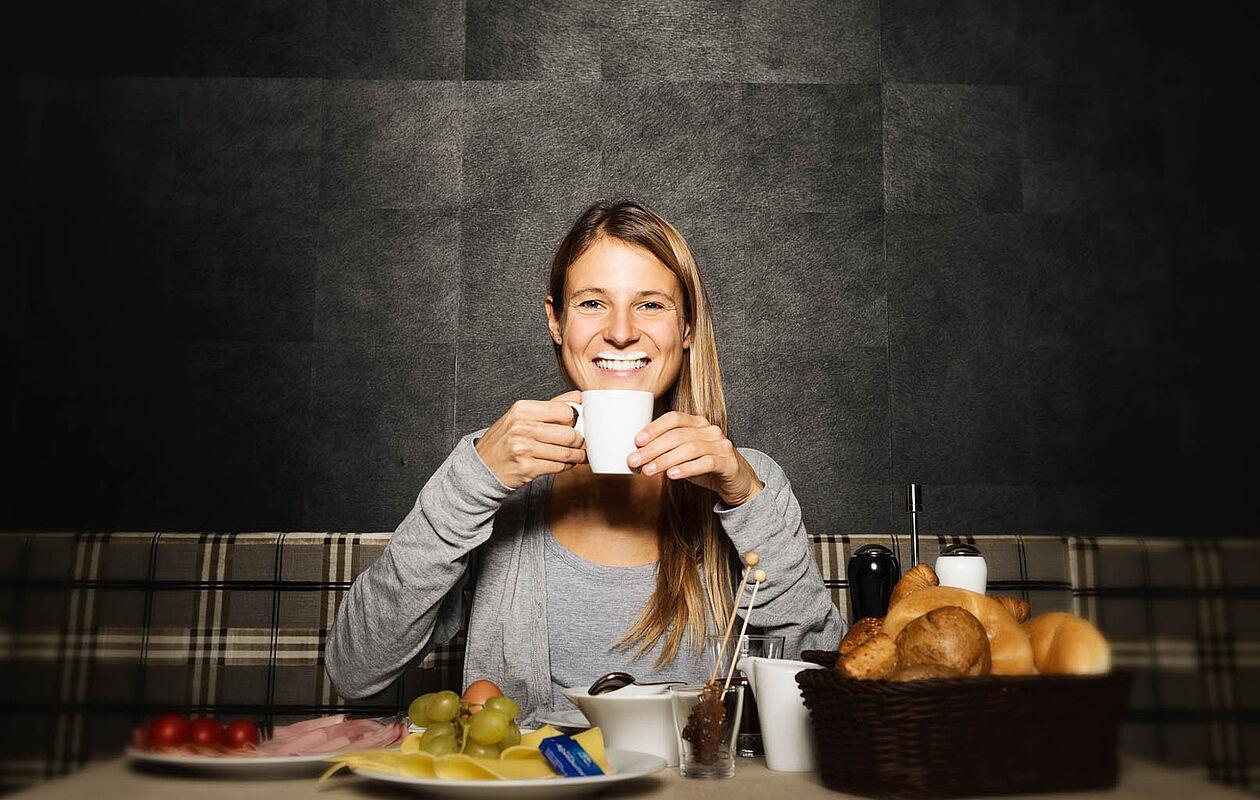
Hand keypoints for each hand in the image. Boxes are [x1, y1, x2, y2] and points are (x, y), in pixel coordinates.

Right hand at [475, 391, 584, 488]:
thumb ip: (552, 405)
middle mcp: (521, 427)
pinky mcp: (527, 468)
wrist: (483, 466)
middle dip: (579, 440)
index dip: (576, 419)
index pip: (565, 411)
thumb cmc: (506, 440)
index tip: (579, 424)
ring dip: (577, 455)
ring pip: (566, 452)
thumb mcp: (522, 416)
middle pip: (568, 433)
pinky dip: (567, 465)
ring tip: (578, 454)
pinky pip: (559, 466)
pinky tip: (564, 462)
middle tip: (580, 442)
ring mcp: (523, 448)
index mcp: (522, 409)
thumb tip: (579, 397)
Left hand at [627, 412, 763, 505]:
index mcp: (698, 423)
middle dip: (653, 448)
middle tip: (634, 460)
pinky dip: (686, 468)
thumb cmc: (705, 466)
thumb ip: (666, 452)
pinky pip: (705, 463)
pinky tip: (672, 475)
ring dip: (665, 460)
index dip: (654, 428)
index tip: (636, 441)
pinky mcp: (728, 462)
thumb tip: (638, 455)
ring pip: (689, 448)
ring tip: (648, 470)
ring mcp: (721, 445)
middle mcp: (710, 430)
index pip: (674, 418)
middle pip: (678, 435)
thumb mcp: (684, 456)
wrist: (736, 482)